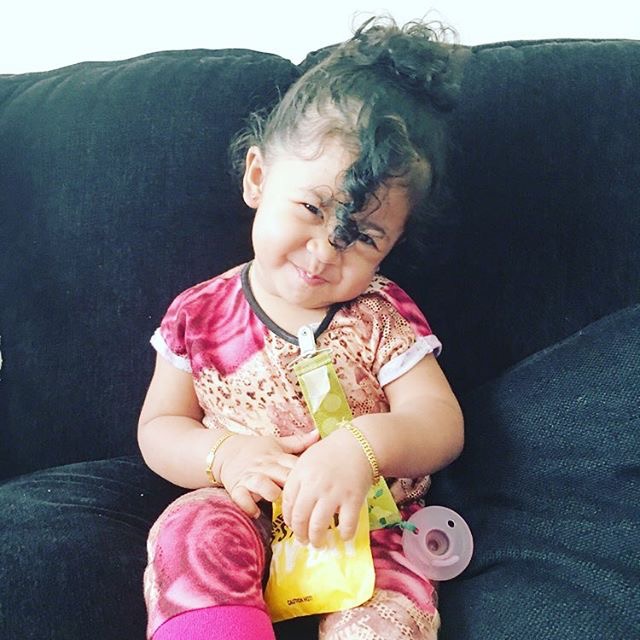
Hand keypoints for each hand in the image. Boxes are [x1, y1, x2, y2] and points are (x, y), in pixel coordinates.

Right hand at [216, 430, 318, 518]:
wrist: (225, 452)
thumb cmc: (256, 450)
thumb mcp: (277, 443)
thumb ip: (298, 442)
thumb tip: (318, 434)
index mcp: (277, 456)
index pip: (295, 464)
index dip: (307, 474)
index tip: (318, 483)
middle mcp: (265, 466)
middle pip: (281, 475)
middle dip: (292, 486)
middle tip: (304, 499)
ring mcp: (250, 477)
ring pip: (261, 483)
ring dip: (270, 492)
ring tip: (277, 500)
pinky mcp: (236, 488)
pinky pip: (241, 498)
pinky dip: (248, 505)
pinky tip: (257, 512)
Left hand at [281, 428, 373, 546]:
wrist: (358, 444)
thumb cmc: (331, 452)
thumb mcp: (307, 459)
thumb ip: (297, 479)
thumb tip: (292, 504)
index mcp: (300, 474)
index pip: (287, 503)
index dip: (289, 519)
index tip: (293, 526)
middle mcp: (314, 485)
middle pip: (300, 518)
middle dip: (300, 535)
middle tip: (304, 540)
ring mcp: (334, 493)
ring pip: (319, 526)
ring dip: (317, 539)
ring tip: (319, 543)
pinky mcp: (353, 499)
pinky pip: (347, 524)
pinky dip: (345, 534)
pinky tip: (344, 535)